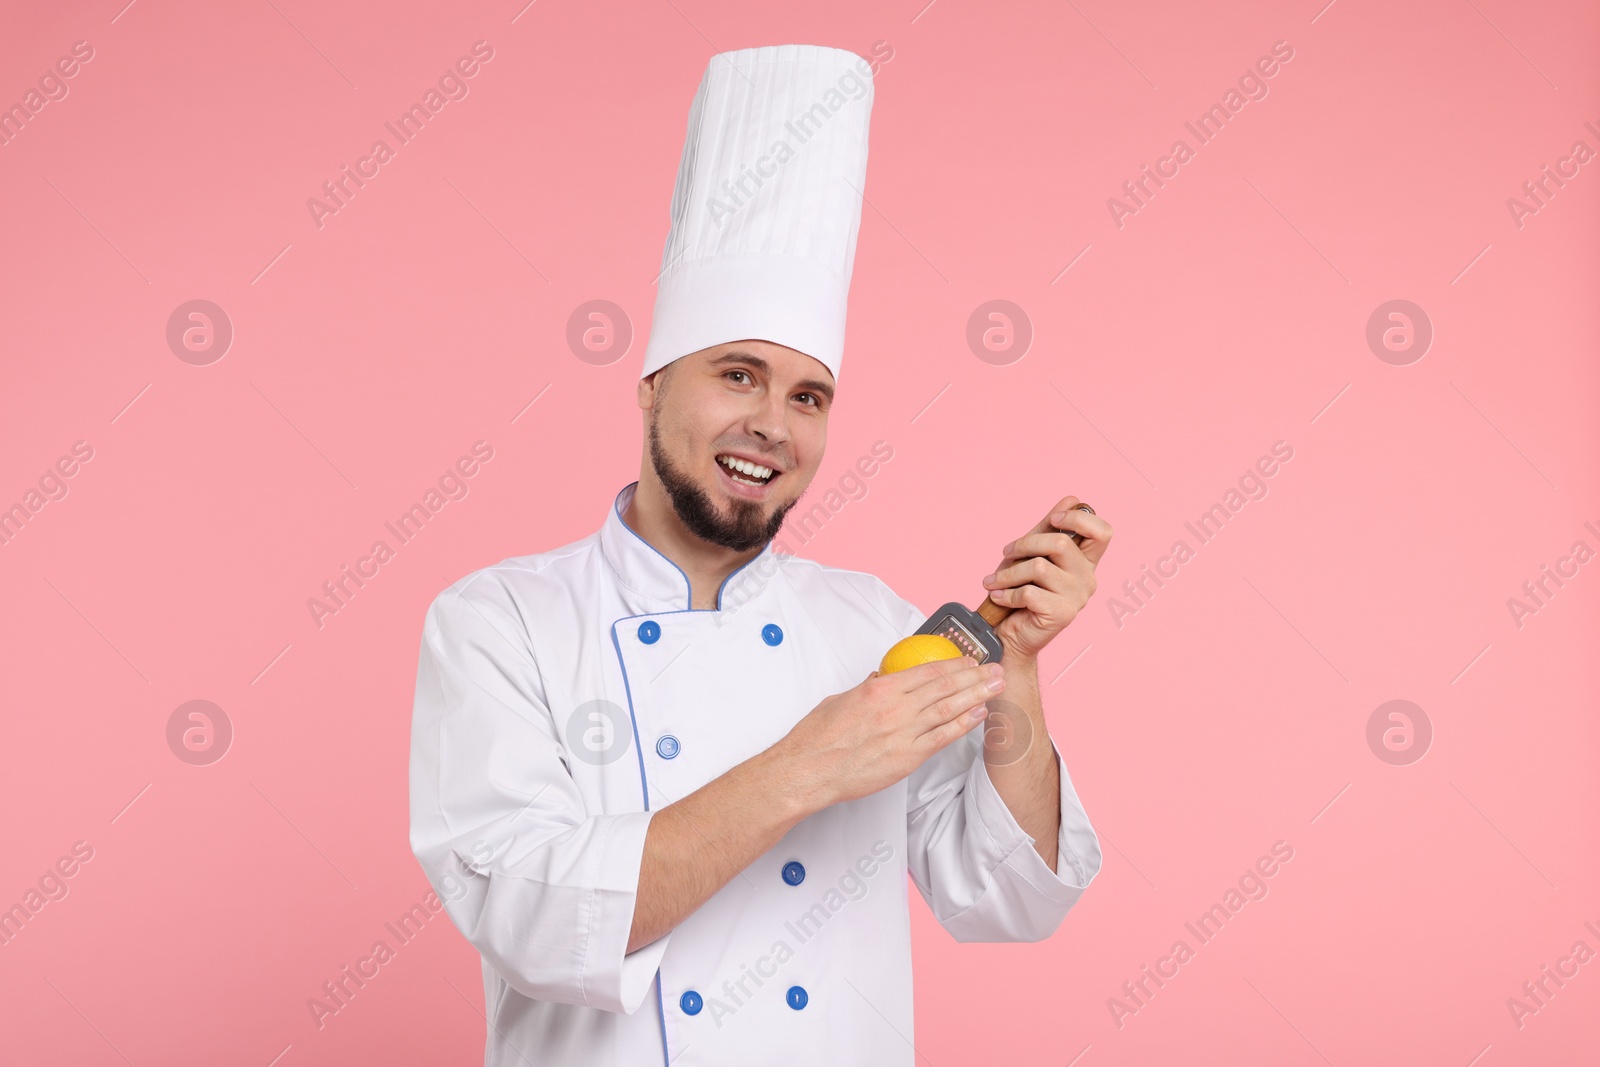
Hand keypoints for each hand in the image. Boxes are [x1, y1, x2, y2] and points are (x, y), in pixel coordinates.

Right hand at [778, 657, 1006, 806]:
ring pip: (949, 709)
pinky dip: (964, 724)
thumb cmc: (817, 738)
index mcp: (879, 689)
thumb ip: (865, 689)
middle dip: (974, 676)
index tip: (968, 659)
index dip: (953, 664)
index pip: (926, 671)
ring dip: (977, 696)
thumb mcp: (841, 699)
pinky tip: (978, 715)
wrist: (809, 770)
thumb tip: (881, 679)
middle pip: (944, 686)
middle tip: (994, 668)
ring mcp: (903, 733)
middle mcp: (895, 708)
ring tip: (995, 687)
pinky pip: (943, 738)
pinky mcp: (907, 757)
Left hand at [980, 495, 1112, 659]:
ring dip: (1008, 573)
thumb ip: (1049, 528)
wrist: (1010, 635)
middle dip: (1025, 544)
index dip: (1079, 518)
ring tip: (994, 581)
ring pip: (1038, 567)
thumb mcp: (1033, 554)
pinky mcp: (1062, 615)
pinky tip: (1000, 598)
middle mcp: (1087, 578)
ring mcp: (1077, 598)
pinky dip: (1007, 594)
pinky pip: (1029, 592)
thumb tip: (1071, 498)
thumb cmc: (1020, 592)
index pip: (1103, 532)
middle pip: (1060, 543)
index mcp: (1084, 561)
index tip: (1054, 519)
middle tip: (1007, 553)